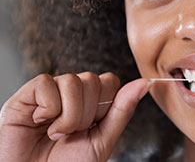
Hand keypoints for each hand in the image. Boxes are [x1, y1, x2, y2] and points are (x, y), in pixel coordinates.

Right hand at [0, 73, 149, 161]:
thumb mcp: (102, 140)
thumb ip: (122, 110)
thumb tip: (145, 83)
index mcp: (89, 104)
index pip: (110, 82)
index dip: (106, 104)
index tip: (93, 127)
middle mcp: (69, 96)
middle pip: (93, 80)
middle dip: (87, 114)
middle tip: (72, 134)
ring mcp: (48, 94)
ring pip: (71, 81)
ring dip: (69, 115)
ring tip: (56, 133)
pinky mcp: (25, 96)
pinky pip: (45, 83)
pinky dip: (47, 108)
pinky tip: (39, 123)